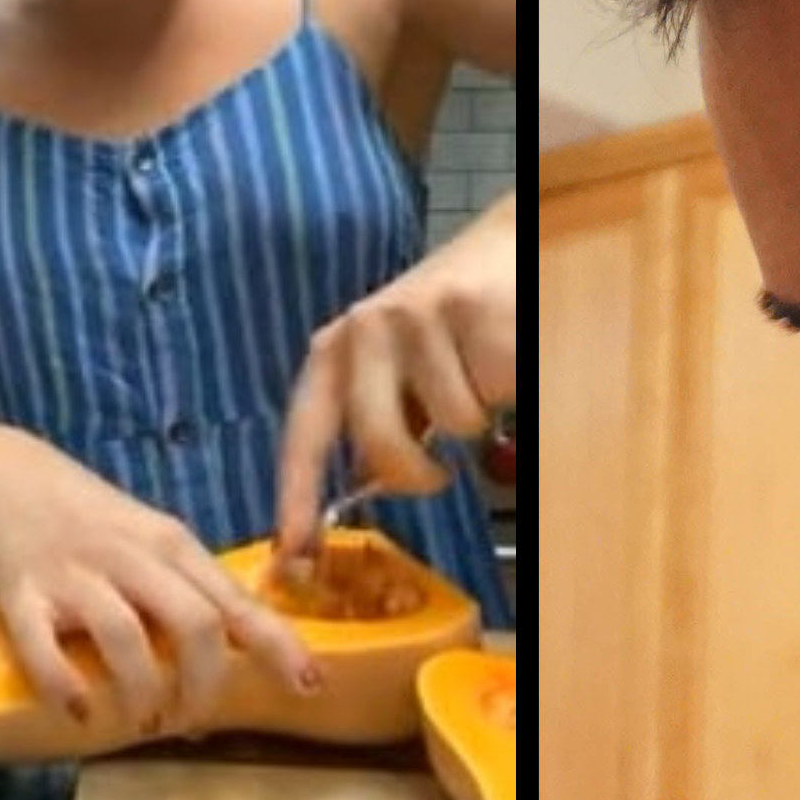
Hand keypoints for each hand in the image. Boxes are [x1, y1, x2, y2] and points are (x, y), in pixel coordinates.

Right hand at [0, 433, 314, 729]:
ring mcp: (75, 577)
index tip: (307, 685)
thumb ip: (200, 588)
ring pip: (126, 637)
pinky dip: (65, 686)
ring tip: (144, 723)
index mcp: (173, 545)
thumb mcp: (160, 540)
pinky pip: (43, 649)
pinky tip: (81, 711)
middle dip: (204, 684)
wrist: (11, 478)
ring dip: (143, 693)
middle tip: (193, 721)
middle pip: (192, 623)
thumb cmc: (99, 520)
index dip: (274, 646)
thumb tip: (253, 647)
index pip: (235, 600)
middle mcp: (130, 559)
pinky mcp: (21, 595)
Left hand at [274, 201, 517, 562]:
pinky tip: (505, 353)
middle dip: (418, 475)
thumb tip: (365, 486)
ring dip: (479, 417)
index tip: (291, 552)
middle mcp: (362, 331)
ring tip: (482, 379)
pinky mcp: (465, 309)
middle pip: (383, 446)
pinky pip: (493, 391)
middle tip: (441, 474)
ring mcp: (412, 317)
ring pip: (454, 422)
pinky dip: (509, 389)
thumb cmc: (452, 325)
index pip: (303, 434)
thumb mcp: (398, 374)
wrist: (507, 247)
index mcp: (334, 354)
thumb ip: (380, 422)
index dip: (295, 496)